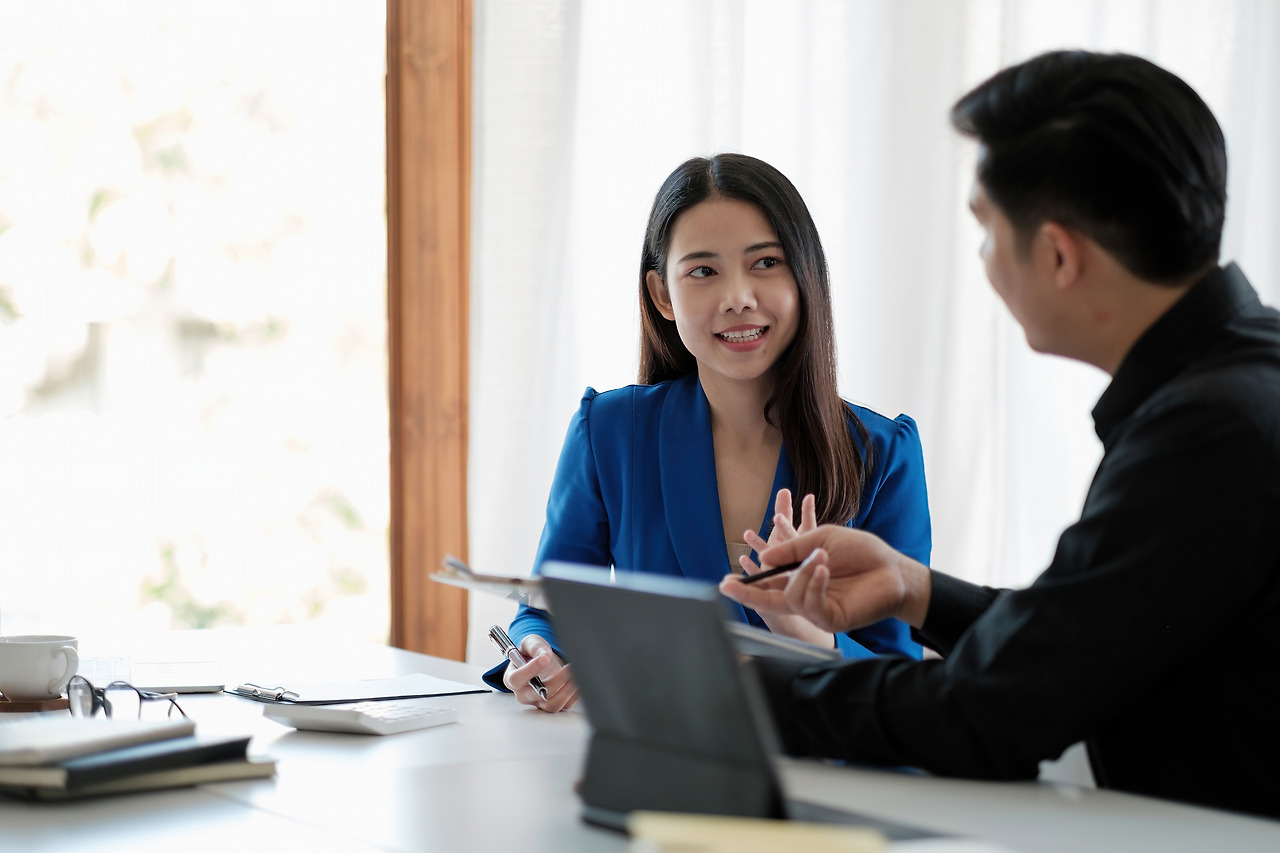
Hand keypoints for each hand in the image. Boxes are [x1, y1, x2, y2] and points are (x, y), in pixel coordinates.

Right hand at [501, 634, 577, 712]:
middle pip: (537, 694)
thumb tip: (545, 655)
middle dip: (555, 681)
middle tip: (567, 668)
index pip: (516, 679)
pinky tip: (578, 681)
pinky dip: (574, 695)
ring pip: (552, 705)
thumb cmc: (533, 654)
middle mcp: (524, 694)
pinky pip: (564, 705)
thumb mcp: (530, 643)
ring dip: (566, 690)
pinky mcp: (553, 705)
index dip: (530, 670)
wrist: (544, 662)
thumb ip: (535, 647)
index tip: (544, 659)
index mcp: (513, 678)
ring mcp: (539, 702)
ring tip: (574, 675)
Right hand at [720, 525, 932, 631]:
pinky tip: (823, 569)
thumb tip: (763, 558)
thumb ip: (792, 549)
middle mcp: (806, 596)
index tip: (726, 581)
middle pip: (768, 602)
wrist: (893, 567)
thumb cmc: (861, 552)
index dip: (747, 585)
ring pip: (791, 598)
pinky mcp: (832, 618)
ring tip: (820, 557)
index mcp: (801, 579)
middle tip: (728, 586)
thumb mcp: (821, 539)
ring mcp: (818, 609)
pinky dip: (813, 583)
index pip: (768, 586)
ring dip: (801, 574)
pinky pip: (811, 604)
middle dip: (747, 594)